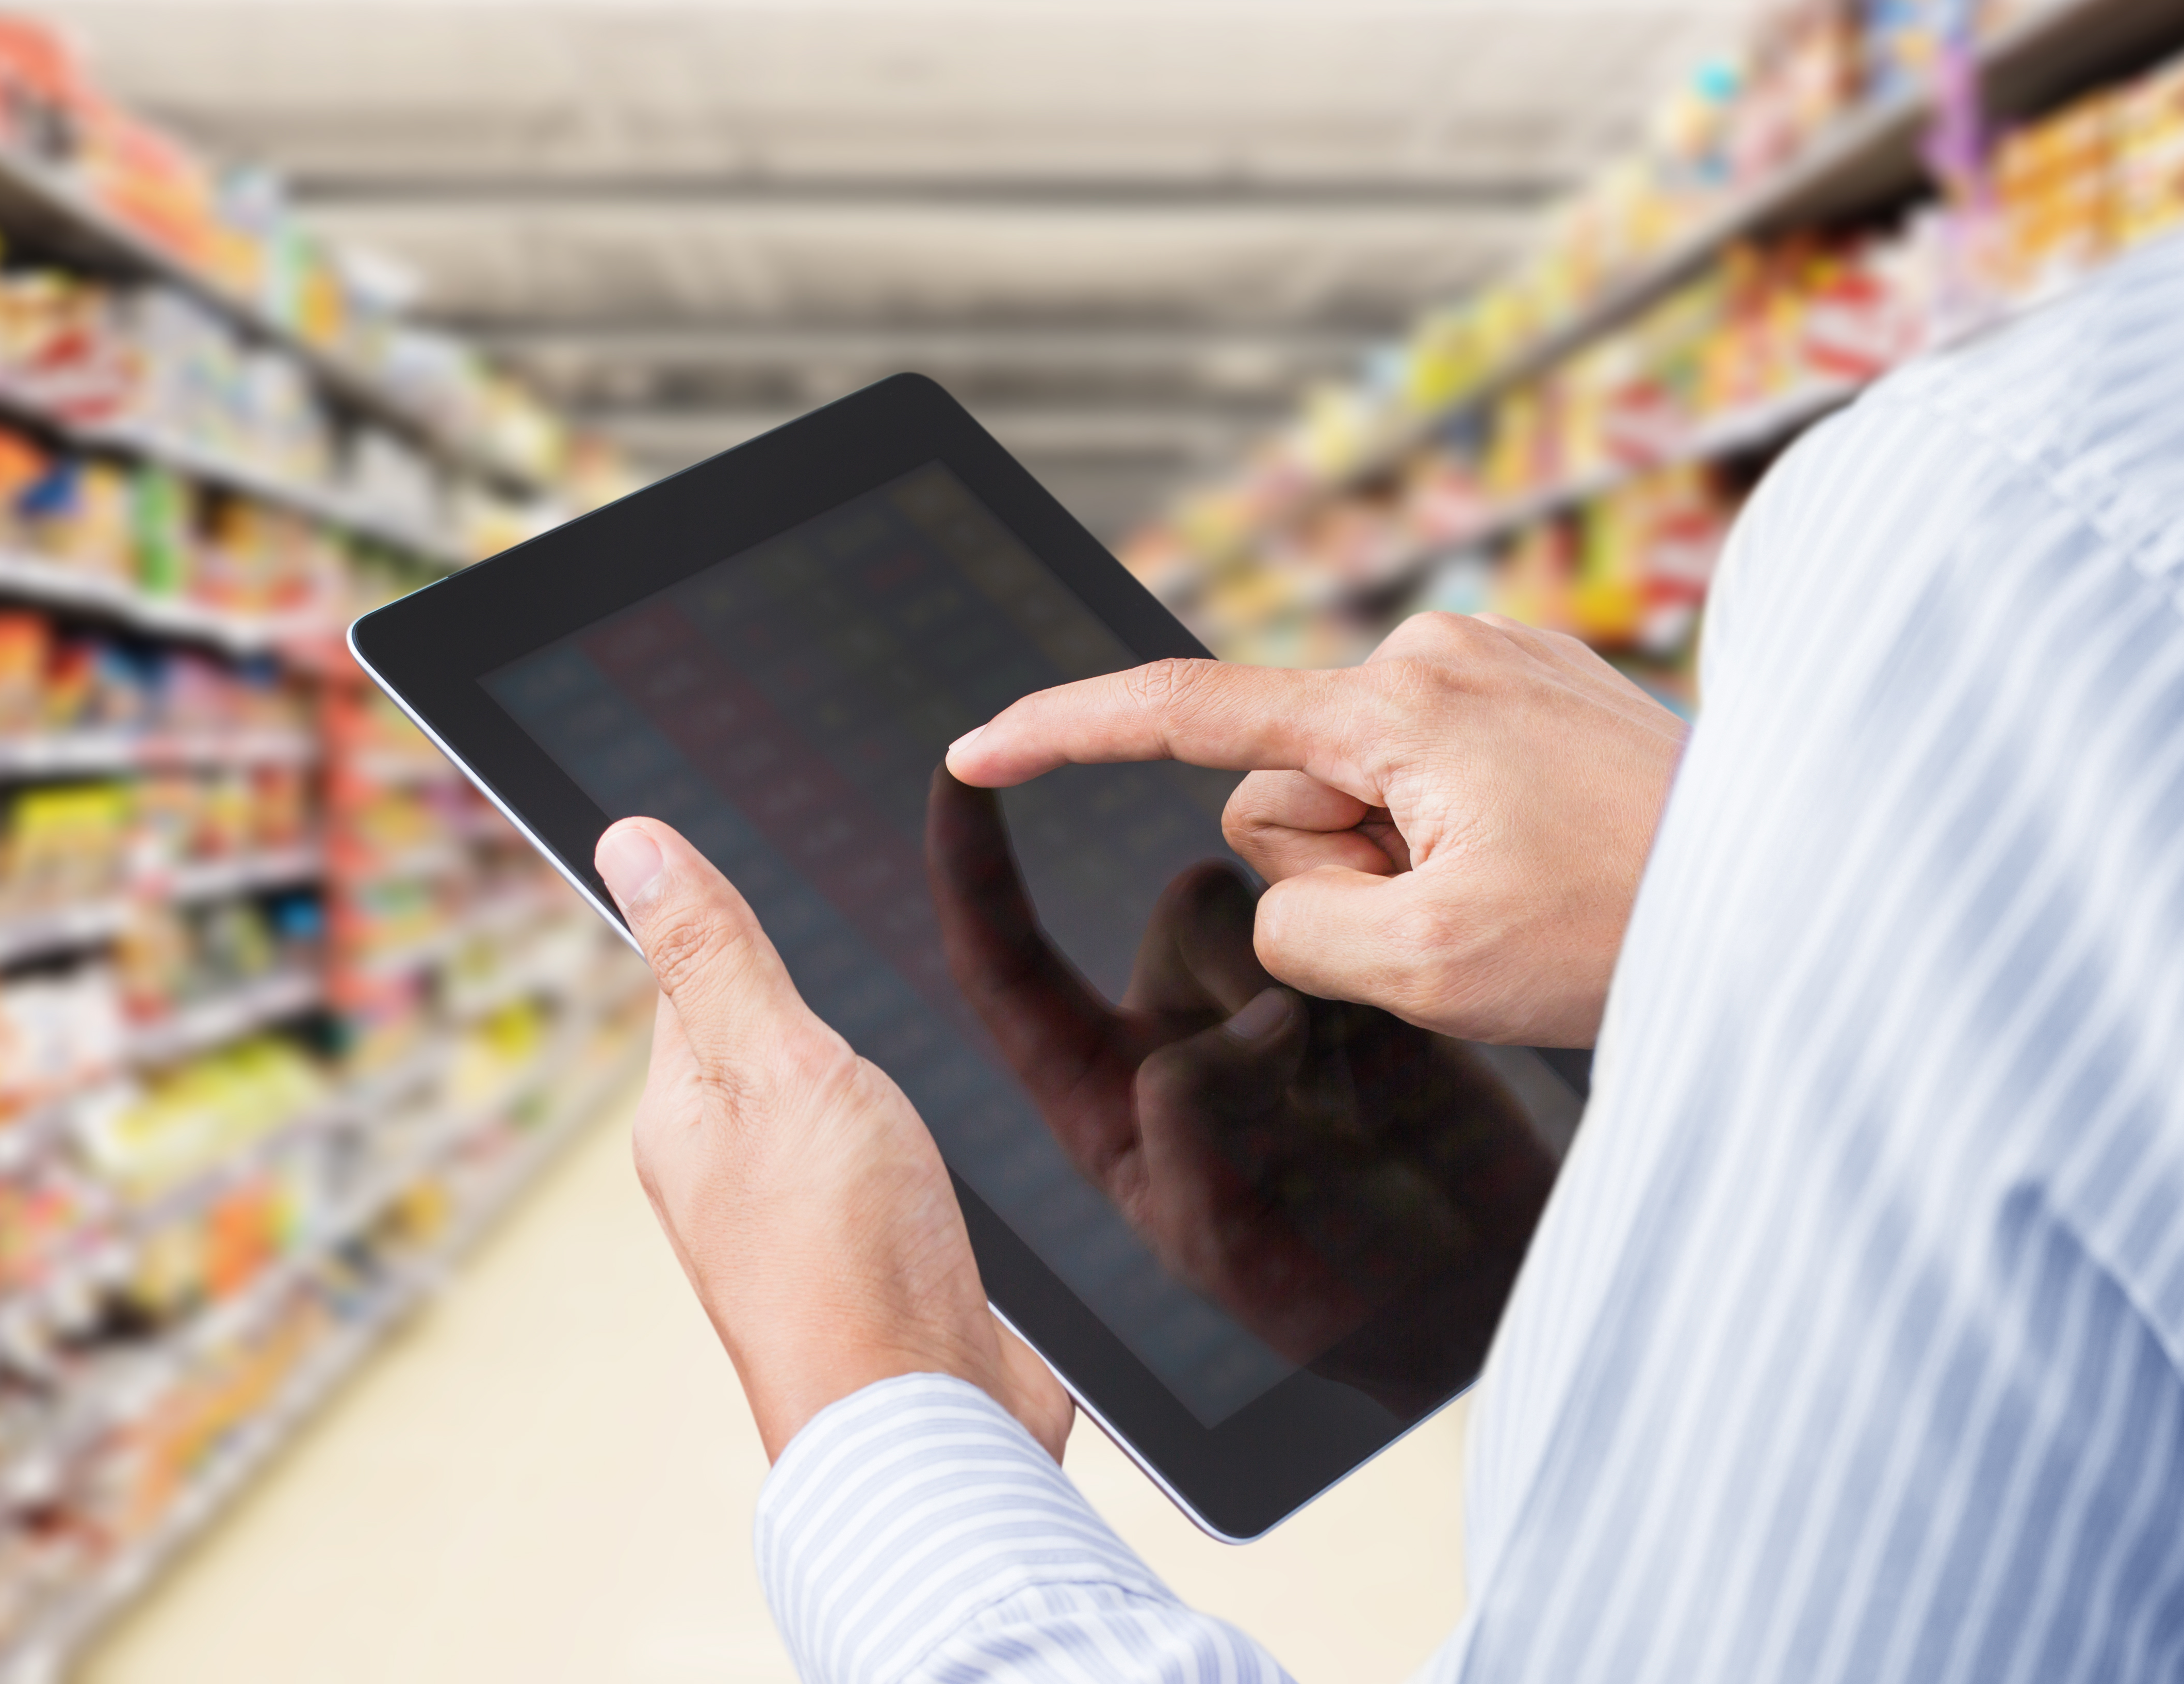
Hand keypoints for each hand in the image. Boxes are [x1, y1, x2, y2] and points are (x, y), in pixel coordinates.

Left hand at [596, 817, 1073, 1463]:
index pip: (692, 976)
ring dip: (872, 1067)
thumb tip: (629, 842)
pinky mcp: (875, 1258)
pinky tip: (949, 1128)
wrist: (931, 1424)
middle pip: (764, 1038)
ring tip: (918, 1038)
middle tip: (877, 938)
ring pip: (832, 1100)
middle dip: (816, 991)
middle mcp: (727, 1168)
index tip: (790, 866)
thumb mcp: (779, 1062)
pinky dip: (915, 1130)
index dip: (737, 920)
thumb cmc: (849, 1253)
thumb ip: (718, 953)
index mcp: (682, 1114)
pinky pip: (883, 1162)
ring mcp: (800, 1218)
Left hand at [927, 772, 1555, 1414]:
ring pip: (1277, 907)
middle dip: (1246, 956)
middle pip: (1186, 909)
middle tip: (1307, 1073)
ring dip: (1317, 968)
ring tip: (1366, 1088)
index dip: (971, 869)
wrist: (1465, 1293)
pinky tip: (1405, 1068)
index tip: (954, 769)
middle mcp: (1176, 1029)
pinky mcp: (1360, 986)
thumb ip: (1195, 1123)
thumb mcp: (1223, 1239)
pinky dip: (1378, 974)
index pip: (1006, 967)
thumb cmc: (1330, 1294)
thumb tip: (1249, 1019)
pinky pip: (1355, 923)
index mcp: (1101, 1093)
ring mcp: (1270, 1004)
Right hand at [945, 612, 1686, 1046]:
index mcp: (1394, 703)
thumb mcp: (1423, 966)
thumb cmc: (1626, 930)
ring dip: (1407, 862)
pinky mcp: (1532, 690)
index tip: (977, 748)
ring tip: (1521, 892)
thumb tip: (1292, 885)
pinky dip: (1458, 836)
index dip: (1065, 733)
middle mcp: (1435, 651)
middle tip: (1462, 917)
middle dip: (1342, 868)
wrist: (1802, 891)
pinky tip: (1547, 861)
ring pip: (1361, 795)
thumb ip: (1297, 924)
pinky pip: (1430, 778)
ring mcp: (1491, 663)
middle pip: (1288, 791)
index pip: (1183, 711)